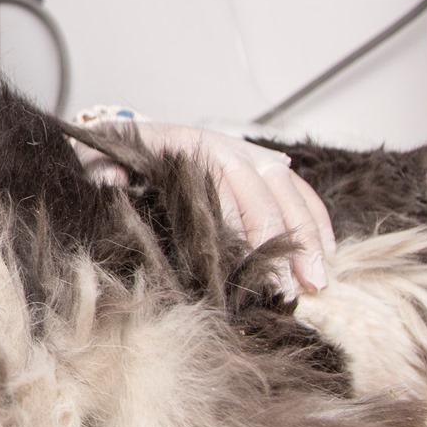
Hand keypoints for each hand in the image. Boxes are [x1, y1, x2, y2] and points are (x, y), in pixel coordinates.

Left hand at [76, 121, 337, 292]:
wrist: (112, 143)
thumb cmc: (108, 164)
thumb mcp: (98, 167)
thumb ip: (105, 174)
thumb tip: (113, 181)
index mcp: (187, 146)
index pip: (233, 185)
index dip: (255, 228)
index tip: (266, 271)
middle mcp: (221, 147)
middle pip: (270, 187)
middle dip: (293, 236)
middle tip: (308, 282)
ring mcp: (241, 154)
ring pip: (289, 188)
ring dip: (311, 231)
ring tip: (322, 275)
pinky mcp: (253, 168)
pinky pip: (293, 189)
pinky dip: (313, 218)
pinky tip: (328, 252)